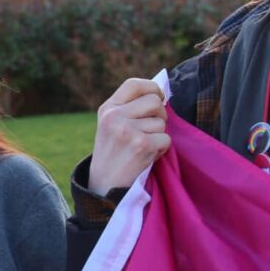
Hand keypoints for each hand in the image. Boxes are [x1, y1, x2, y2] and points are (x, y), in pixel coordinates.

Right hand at [88, 78, 169, 194]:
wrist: (103, 186)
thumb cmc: (113, 153)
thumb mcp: (111, 125)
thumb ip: (129, 108)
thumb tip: (161, 94)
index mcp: (107, 109)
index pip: (134, 84)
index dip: (152, 88)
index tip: (158, 98)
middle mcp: (114, 117)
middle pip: (154, 101)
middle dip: (159, 115)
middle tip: (150, 130)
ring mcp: (127, 131)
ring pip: (161, 122)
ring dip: (158, 136)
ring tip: (142, 147)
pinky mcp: (141, 145)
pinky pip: (166, 139)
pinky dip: (161, 150)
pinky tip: (146, 156)